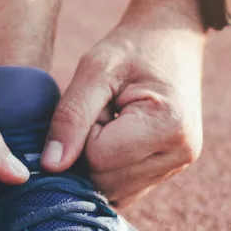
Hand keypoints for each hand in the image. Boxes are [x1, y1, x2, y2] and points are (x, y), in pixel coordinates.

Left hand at [43, 0, 205, 205]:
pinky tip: (115, 139)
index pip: (98, 158)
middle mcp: (181, 155)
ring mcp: (178, 167)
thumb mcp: (94, 69)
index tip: (98, 103)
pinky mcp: (168, 172)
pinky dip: (108, 171)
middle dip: (89, 151)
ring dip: (97, 163)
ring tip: (112, 122)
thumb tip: (50, 166)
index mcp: (169, 126)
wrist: (171, 38)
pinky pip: (123, 191)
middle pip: (105, 182)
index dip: (83, 133)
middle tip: (103, 112)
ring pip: (112, 192)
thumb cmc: (131, 47)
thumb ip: (70, 117)